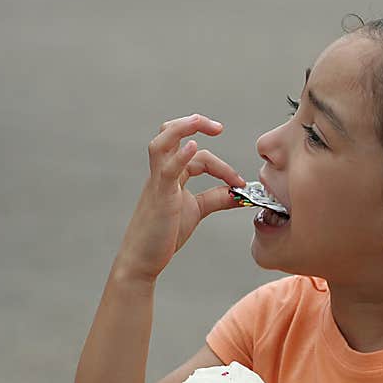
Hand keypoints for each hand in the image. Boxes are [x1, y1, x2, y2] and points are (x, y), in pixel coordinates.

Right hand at [116, 114, 246, 281]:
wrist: (142, 259)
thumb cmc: (163, 234)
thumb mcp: (196, 210)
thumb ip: (217, 198)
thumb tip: (240, 193)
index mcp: (172, 175)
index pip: (198, 157)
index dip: (222, 166)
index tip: (240, 183)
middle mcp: (162, 173)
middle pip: (170, 134)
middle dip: (193, 124)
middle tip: (218, 127)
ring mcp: (158, 183)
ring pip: (162, 143)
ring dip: (181, 128)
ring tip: (201, 123)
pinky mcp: (159, 196)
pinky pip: (166, 169)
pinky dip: (180, 155)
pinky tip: (194, 147)